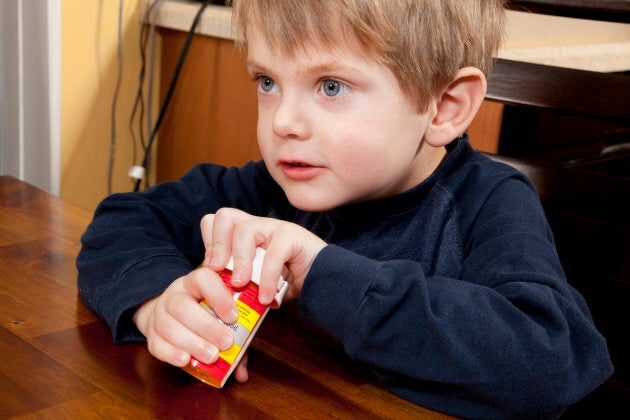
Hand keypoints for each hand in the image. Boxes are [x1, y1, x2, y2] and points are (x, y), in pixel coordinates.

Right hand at [132, 267, 239, 368]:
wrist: (168, 313)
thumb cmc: (204, 313)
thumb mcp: (221, 313)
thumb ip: (236, 337)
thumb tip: (243, 373)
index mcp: (195, 282)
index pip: (203, 278)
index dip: (218, 296)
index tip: (234, 316)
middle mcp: (174, 295)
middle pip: (183, 306)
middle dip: (206, 326)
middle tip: (226, 342)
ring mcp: (159, 314)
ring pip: (169, 326)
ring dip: (192, 343)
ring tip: (211, 356)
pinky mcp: (151, 334)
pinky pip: (156, 344)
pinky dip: (171, 353)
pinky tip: (186, 360)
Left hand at [201, 208, 326, 304]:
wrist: (324, 282)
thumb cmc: (288, 282)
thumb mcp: (256, 283)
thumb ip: (239, 283)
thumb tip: (218, 296)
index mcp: (245, 234)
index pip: (215, 222)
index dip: (210, 243)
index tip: (212, 269)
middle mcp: (258, 226)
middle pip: (224, 216)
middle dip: (217, 245)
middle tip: (218, 271)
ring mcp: (275, 227)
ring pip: (245, 230)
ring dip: (239, 262)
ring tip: (241, 284)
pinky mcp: (292, 235)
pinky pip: (272, 253)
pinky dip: (266, 278)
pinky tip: (266, 297)